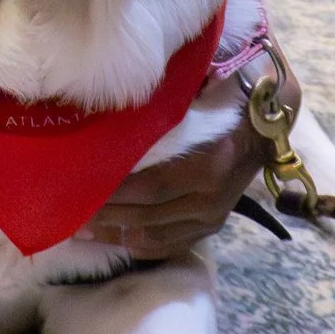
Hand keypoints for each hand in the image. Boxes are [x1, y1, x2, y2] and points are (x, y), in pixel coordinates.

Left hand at [77, 71, 279, 259]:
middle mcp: (211, 197)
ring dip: (115, 234)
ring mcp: (213, 216)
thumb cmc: (230, 97)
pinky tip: (111, 238)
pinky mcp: (212, 225)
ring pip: (156, 235)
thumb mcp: (204, 89)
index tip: (78, 186)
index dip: (114, 191)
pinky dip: (139, 244)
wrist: (268, 124)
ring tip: (79, 228)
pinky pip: (171, 244)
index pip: (152, 184)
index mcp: (209, 163)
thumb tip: (122, 91)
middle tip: (66, 210)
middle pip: (148, 214)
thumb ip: (170, 95)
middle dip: (105, 214)